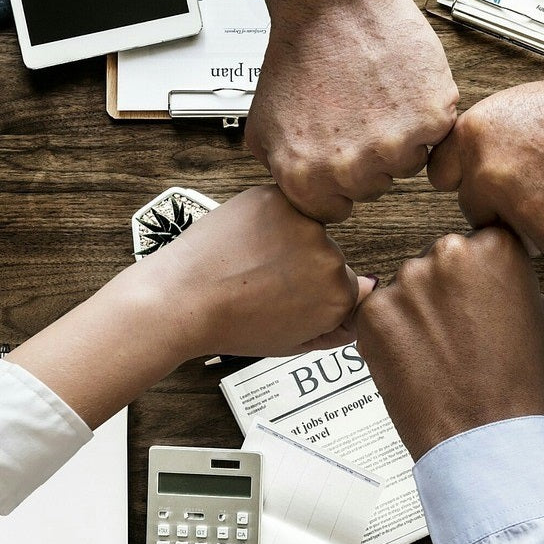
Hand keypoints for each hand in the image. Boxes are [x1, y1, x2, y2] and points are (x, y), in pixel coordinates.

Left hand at [135, 186, 374, 357]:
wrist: (181, 300)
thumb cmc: (228, 325)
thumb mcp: (289, 343)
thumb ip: (335, 328)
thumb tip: (362, 305)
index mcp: (338, 297)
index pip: (346, 285)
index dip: (314, 292)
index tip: (290, 297)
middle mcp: (331, 258)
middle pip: (328, 255)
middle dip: (302, 263)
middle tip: (264, 281)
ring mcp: (305, 224)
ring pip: (306, 228)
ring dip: (286, 237)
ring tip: (250, 260)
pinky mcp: (278, 199)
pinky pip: (284, 205)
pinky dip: (267, 217)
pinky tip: (244, 240)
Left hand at [250, 0, 458, 222]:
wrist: (330, 1)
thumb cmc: (298, 52)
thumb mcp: (263, 123)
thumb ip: (280, 169)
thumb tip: (298, 193)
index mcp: (306, 178)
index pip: (334, 210)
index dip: (337, 181)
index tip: (339, 153)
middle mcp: (351, 169)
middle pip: (373, 187)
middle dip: (367, 156)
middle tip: (356, 113)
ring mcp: (394, 145)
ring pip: (407, 163)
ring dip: (399, 136)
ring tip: (377, 96)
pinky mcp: (430, 118)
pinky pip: (436, 134)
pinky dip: (424, 111)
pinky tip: (399, 86)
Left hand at [348, 228, 543, 459]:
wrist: (483, 439)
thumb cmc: (518, 385)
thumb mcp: (542, 317)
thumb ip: (513, 282)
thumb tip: (492, 275)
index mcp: (494, 247)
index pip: (480, 243)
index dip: (479, 276)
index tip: (480, 298)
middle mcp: (447, 253)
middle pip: (440, 261)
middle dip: (445, 290)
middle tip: (459, 333)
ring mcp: (405, 282)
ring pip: (408, 287)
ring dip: (417, 311)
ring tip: (437, 353)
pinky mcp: (372, 313)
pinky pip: (378, 313)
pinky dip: (390, 334)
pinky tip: (413, 361)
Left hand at [427, 58, 543, 265]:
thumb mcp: (514, 108)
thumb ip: (482, 145)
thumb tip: (464, 173)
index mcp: (472, 138)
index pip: (442, 178)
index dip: (468, 178)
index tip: (485, 179)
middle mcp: (489, 176)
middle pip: (476, 212)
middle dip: (502, 205)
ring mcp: (522, 212)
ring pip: (515, 236)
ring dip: (537, 224)